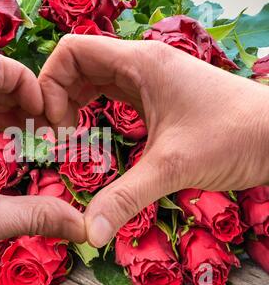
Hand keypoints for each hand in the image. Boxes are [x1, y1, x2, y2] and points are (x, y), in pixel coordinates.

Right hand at [38, 35, 268, 247]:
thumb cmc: (235, 137)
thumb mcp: (172, 167)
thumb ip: (125, 198)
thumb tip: (89, 232)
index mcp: (140, 63)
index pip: (72, 51)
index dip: (50, 83)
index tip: (55, 123)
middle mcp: (141, 64)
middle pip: (78, 64)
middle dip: (57, 95)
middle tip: (56, 133)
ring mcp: (150, 78)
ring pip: (94, 77)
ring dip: (73, 101)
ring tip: (68, 133)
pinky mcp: (158, 95)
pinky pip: (112, 91)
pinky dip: (93, 107)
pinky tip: (93, 130)